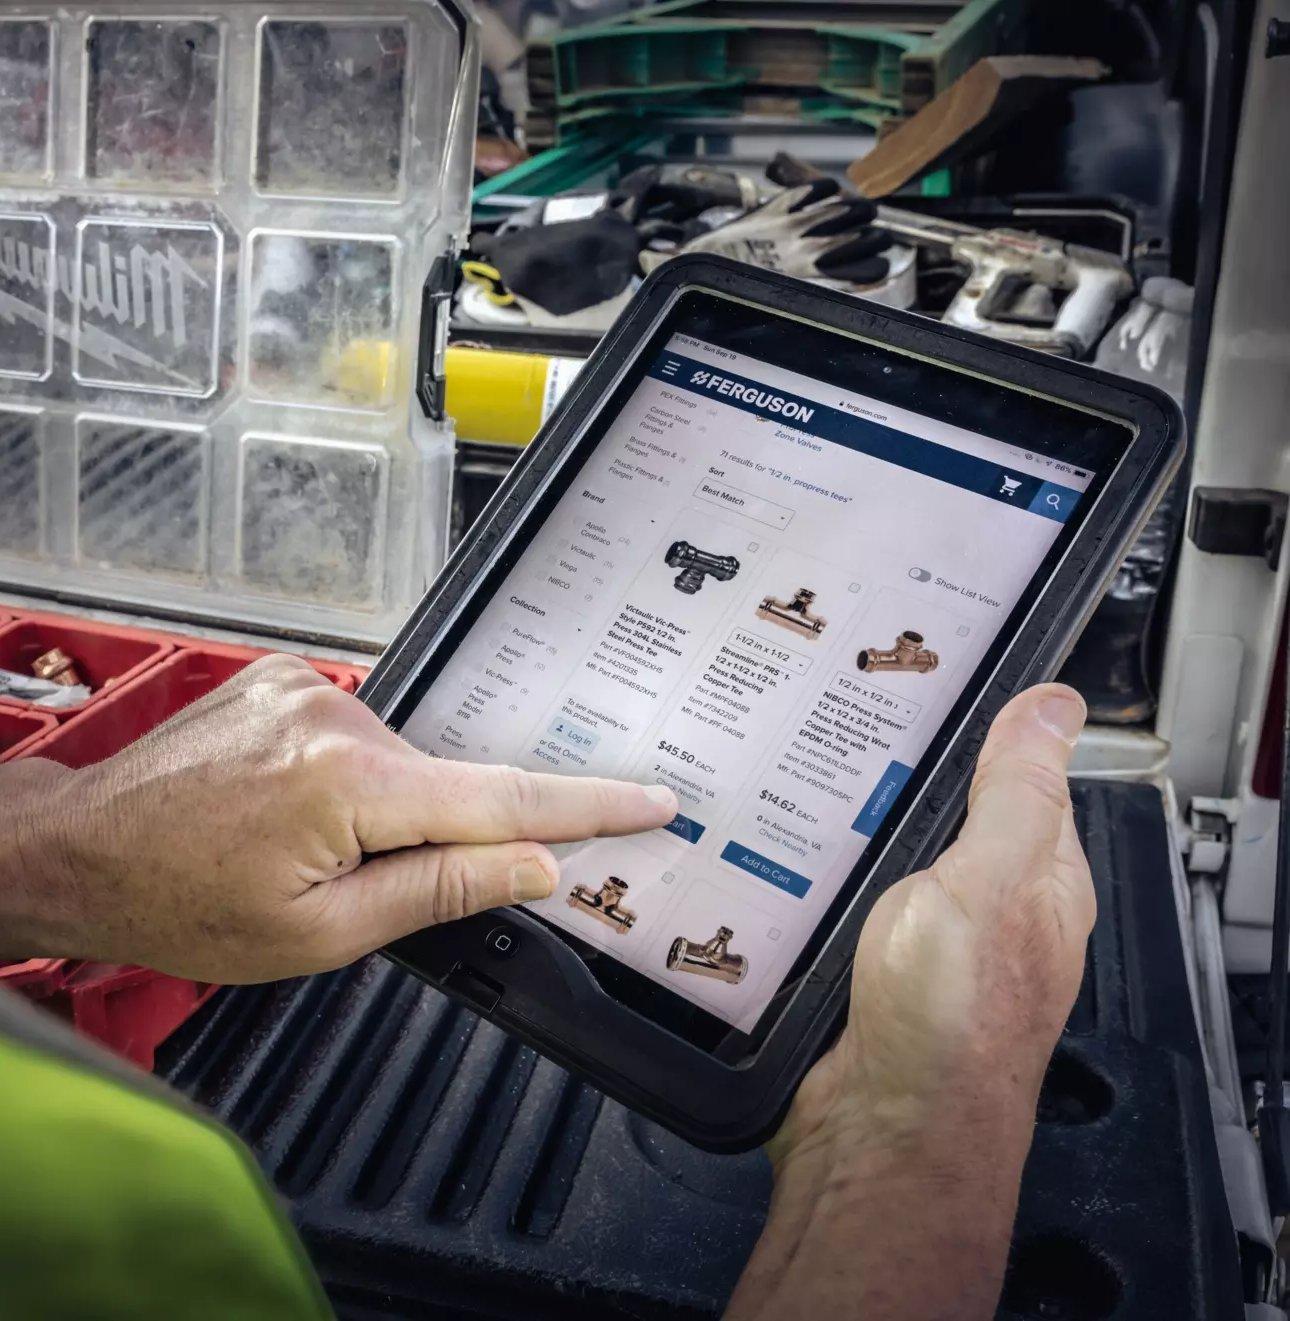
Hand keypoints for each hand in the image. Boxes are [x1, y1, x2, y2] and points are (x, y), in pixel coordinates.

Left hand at [0, 655, 676, 981]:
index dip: (587, 805)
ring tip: (304, 855)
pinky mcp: (292, 681)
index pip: (503, 799)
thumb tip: (534, 865)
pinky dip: (360, 781)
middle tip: (370, 888)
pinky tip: (295, 816)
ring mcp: (311, 690)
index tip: (651, 800)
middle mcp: (337, 716)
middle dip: (446, 838)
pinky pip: (366, 737)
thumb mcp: (320, 934)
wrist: (79, 851)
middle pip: (449, 785)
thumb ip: (440, 890)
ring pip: (406, 763)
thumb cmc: (180, 904)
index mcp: (349, 784)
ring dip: (391, 813)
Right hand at [727, 684, 1092, 1320]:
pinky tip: (794, 854)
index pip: (1023, 775)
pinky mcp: (875, 962)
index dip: (985, 726)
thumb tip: (1054, 708)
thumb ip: (1019, 792)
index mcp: (1040, 876)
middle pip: (947, 810)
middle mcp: (990, 906)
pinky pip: (851, 894)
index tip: (934, 685)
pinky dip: (824, 870)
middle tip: (851, 729)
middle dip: (902, 774)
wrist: (881, 1128)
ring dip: (856, 824)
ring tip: (811, 780)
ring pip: (890, 851)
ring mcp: (930, 936)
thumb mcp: (992, 879)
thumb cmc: (951, 1023)